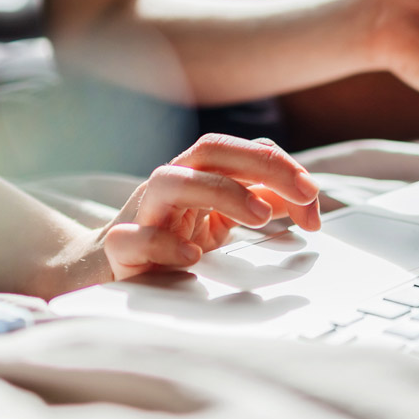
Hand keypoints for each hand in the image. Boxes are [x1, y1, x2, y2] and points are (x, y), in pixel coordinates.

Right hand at [100, 134, 319, 280]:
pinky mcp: (120, 247)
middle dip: (263, 165)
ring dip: (221, 192)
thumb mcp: (220, 219)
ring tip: (260, 217)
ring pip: (170, 181)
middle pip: (211, 151)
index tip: (312, 195)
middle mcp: (169, 183)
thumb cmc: (168, 238)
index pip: (240, 150)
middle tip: (305, 194)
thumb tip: (305, 201)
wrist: (106, 268)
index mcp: (195, 173)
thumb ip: (259, 203)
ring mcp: (141, 212)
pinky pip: (134, 237)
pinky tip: (193, 256)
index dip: (281, 166)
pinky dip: (163, 242)